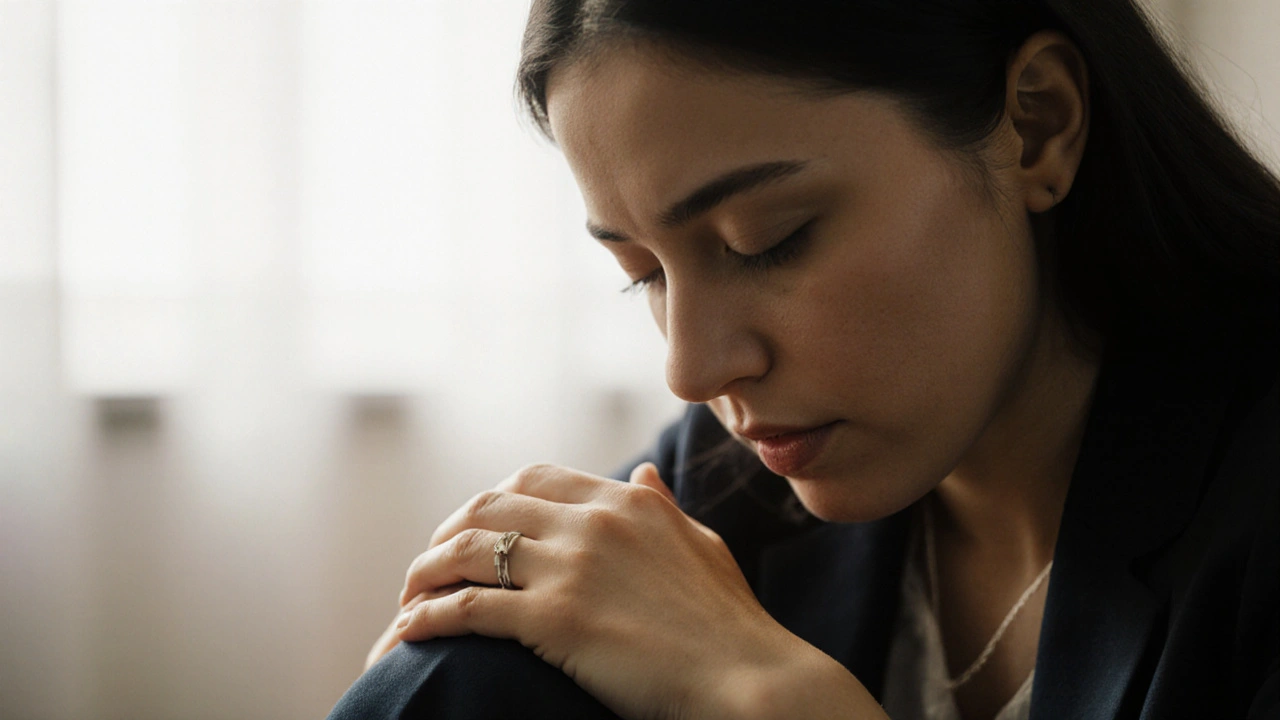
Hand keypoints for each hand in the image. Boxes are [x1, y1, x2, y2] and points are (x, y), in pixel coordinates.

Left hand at [382, 462, 876, 719]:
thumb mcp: (701, 548)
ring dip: (424, 574)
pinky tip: (408, 633)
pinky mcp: (554, 620)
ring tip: (409, 600)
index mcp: (625, 501)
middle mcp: (593, 522)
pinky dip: (427, 617)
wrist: (749, 681)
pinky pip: (466, 608)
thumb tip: (642, 473)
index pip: (534, 478)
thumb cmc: (731, 625)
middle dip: (447, 532)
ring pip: (466, 551)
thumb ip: (664, 508)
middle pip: (487, 506)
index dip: (492, 500)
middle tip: (430, 566)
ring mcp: (572, 568)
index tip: (472, 529)